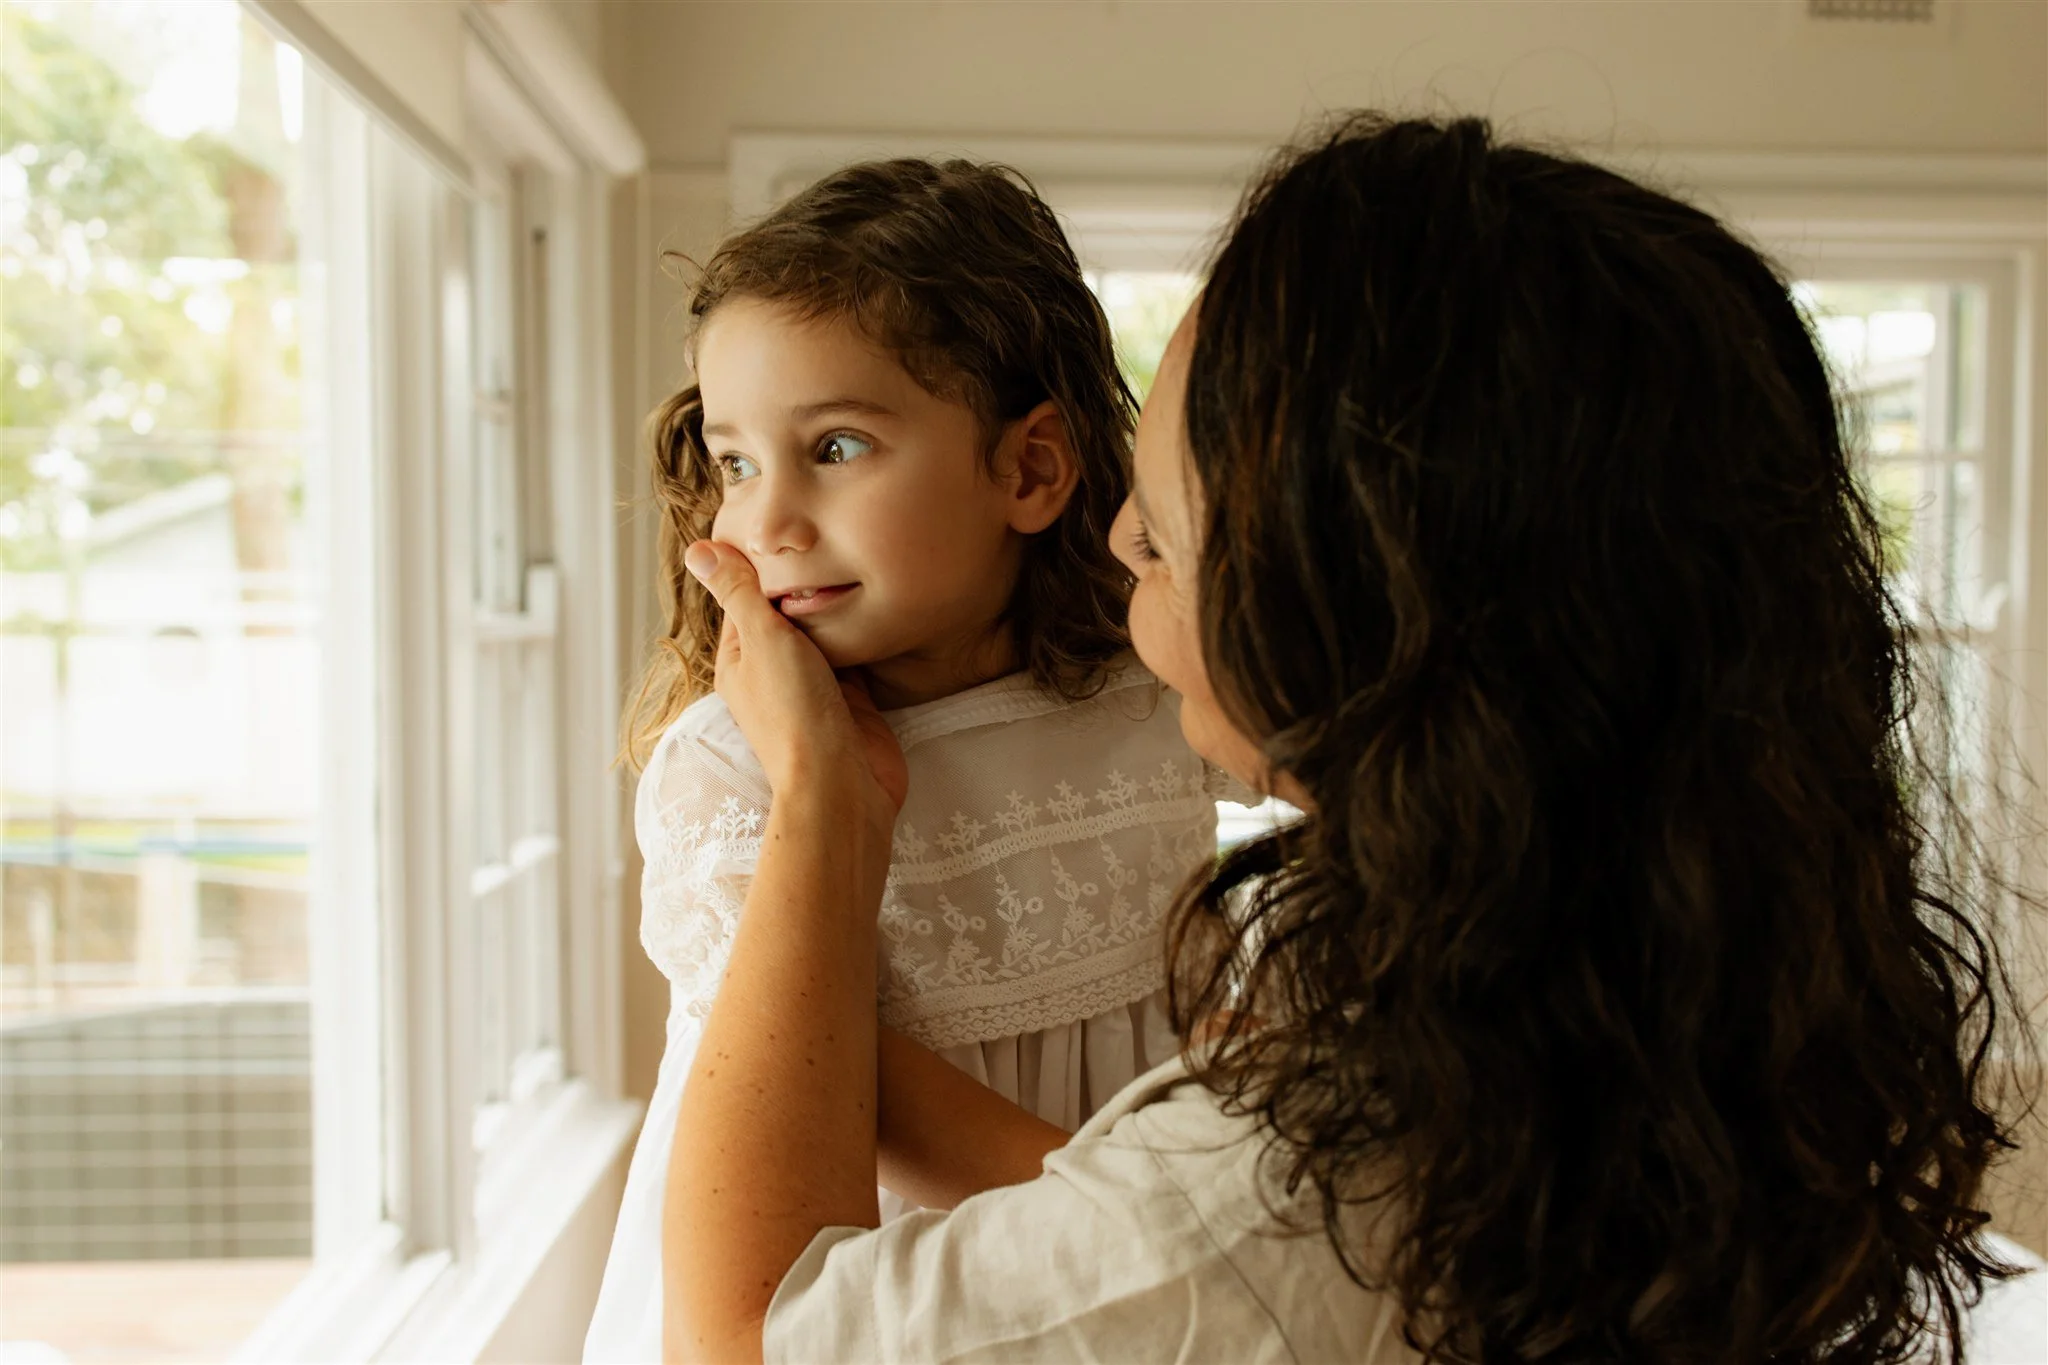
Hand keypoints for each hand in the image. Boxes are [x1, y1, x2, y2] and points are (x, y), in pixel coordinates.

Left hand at [684, 540, 908, 820]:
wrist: (842, 783)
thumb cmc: (793, 712)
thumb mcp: (761, 637)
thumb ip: (738, 591)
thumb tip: (697, 550)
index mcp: (739, 659)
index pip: (745, 597)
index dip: (763, 564)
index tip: (784, 527)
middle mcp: (773, 672)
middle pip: (787, 614)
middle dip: (805, 583)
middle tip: (829, 540)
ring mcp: (813, 686)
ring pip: (823, 633)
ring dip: (836, 608)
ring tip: (855, 562)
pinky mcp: (851, 698)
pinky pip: (854, 655)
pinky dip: (862, 634)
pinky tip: (877, 604)